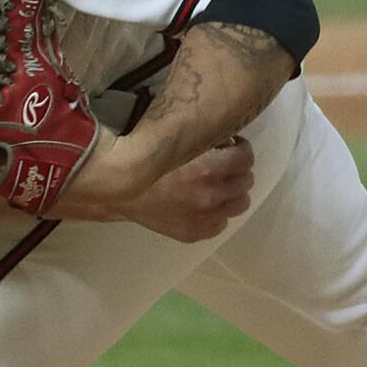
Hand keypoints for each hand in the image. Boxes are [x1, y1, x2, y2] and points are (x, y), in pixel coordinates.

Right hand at [115, 137, 255, 241]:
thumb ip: (205, 140)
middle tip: (224, 166)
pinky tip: (204, 205)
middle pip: (246, 181)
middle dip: (236, 171)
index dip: (240, 150)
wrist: (119, 189)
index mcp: (209, 169)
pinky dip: (216, 213)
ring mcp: (204, 218)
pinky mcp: (195, 233)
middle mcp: (210, 195)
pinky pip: (221, 223)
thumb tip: (227, 134)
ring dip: (232, 193)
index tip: (233, 148)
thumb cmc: (146, 160)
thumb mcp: (178, 143)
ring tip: (219, 187)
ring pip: (239, 204)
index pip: (246, 158)